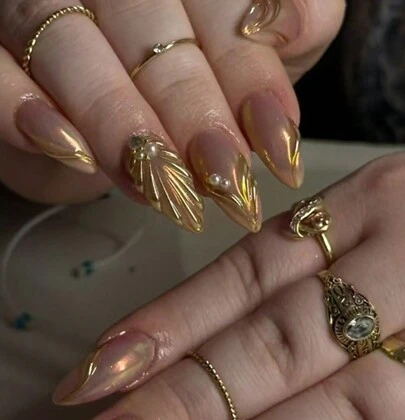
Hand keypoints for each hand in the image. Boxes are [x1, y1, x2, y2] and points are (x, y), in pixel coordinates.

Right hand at [0, 0, 343, 231]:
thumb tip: (286, 24)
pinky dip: (20, 108)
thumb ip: (295, 18)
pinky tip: (68, 149)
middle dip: (189, 109)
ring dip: (117, 119)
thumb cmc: (186, 83)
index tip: (277, 144)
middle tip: (220, 178)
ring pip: (71, 48)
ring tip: (157, 184)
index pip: (221, 10)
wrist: (104, 119)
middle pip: (148, 29)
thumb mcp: (248, 54)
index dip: (250, 77)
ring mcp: (43, 10)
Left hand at [37, 152, 404, 419]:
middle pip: (271, 344)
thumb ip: (300, 272)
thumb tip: (192, 343)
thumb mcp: (373, 219)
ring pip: (335, 400)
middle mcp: (401, 262)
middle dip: (180, 407)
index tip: (92, 378)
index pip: (242, 277)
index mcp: (365, 210)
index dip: (165, 328)